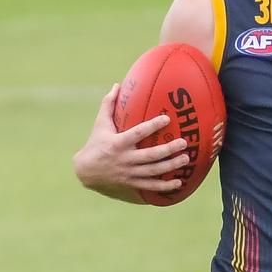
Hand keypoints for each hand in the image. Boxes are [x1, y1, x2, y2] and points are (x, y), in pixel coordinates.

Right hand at [73, 84, 190, 201]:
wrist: (85, 171)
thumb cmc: (96, 143)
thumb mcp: (100, 124)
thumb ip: (109, 104)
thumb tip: (117, 85)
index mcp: (118, 143)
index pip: (138, 133)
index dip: (153, 126)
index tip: (167, 119)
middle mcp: (125, 159)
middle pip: (150, 155)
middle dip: (168, 149)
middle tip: (183, 142)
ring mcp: (129, 173)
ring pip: (153, 171)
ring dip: (171, 166)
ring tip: (186, 158)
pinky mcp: (132, 184)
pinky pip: (151, 186)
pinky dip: (165, 186)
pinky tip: (179, 183)